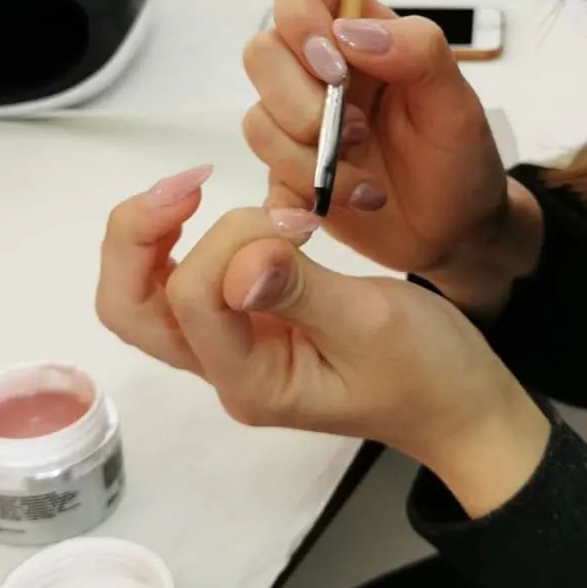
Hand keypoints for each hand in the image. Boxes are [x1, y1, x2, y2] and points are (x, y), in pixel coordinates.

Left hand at [97, 167, 550, 516]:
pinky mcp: (245, 325)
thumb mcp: (375, 324)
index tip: (296, 220)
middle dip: (139, 235)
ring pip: (145, 293)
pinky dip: (179, 238)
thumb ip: (303, 291)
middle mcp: (224, 369)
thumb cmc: (427, 371)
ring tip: (192, 187)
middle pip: (130, 307)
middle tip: (189, 183)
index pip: (193, 299)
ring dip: (152, 235)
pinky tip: (208, 207)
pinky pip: (183, 281)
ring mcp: (229, 348)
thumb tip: (243, 259)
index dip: (229, 241)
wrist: (456, 404)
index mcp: (252, 381)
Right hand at [242, 0, 542, 310]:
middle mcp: (318, 71)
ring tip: (365, 187)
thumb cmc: (460, 158)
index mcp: (359, 35)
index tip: (333, 64)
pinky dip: (297, 200)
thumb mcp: (457, 103)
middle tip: (359, 135)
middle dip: (303, 106)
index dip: (298, 11)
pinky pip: (262, 177)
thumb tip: (349, 32)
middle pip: (261, 52)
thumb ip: (418, 51)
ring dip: (311, 163)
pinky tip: (330, 211)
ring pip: (257, 122)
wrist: (454, 233)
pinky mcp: (285, 173)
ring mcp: (296, 123)